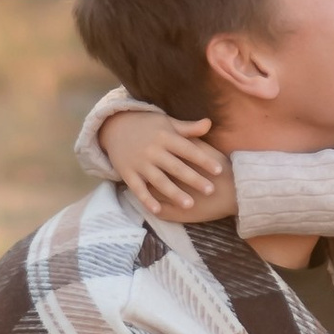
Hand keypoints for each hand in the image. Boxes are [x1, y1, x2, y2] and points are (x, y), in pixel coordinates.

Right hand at [99, 106, 235, 222]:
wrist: (115, 126)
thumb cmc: (148, 125)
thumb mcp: (167, 123)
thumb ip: (188, 128)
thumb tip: (210, 123)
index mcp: (165, 137)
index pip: (188, 149)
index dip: (204, 160)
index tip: (219, 170)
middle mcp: (153, 150)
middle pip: (176, 167)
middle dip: (194, 179)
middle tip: (211, 190)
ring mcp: (139, 162)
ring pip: (159, 180)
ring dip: (174, 193)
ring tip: (189, 204)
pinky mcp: (127, 173)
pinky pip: (138, 189)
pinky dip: (147, 200)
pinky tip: (158, 210)